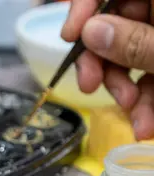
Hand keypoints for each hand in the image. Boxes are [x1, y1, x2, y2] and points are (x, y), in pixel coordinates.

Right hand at [61, 0, 153, 139]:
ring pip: (131, 54)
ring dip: (123, 89)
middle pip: (116, 23)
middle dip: (102, 61)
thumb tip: (90, 34)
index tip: (69, 37)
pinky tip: (145, 124)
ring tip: (132, 114)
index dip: (85, 8)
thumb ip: (135, 43)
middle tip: (89, 86)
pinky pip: (150, 73)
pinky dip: (145, 100)